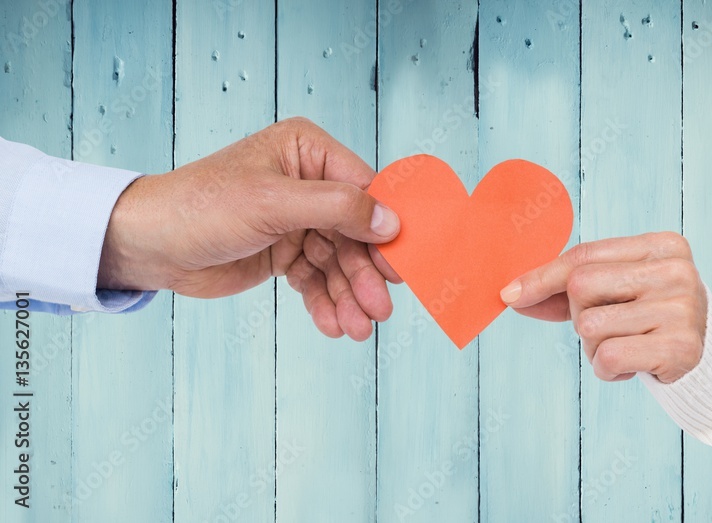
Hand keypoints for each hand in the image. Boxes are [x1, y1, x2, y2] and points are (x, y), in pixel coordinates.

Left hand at [97, 117, 402, 340]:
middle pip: (355, 232)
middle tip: (380, 310)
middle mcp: (307, 183)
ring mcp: (296, 219)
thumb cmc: (201, 208)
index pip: (364, 189)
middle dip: (365, 274)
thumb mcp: (273, 203)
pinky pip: (316, 279)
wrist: (148, 246)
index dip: (386, 228)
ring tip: (358, 328)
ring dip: (348, 296)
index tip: (406, 264)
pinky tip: (333, 325)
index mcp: (307, 152)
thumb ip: (337, 208)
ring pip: (338, 261)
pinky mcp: (284, 252)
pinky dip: (325, 302)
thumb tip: (391, 221)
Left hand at [500, 232, 707, 383]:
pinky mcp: (682, 347)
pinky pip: (609, 356)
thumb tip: (510, 295)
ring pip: (591, 327)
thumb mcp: (614, 291)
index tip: (509, 295)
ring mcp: (682, 308)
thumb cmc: (646, 316)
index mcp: (661, 244)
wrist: (705, 357)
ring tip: (626, 346)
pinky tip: (632, 365)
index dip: (542, 277)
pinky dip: (608, 369)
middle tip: (610, 327)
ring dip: (594, 348)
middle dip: (580, 315)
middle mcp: (675, 270)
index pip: (584, 256)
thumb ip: (564, 288)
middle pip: (581, 287)